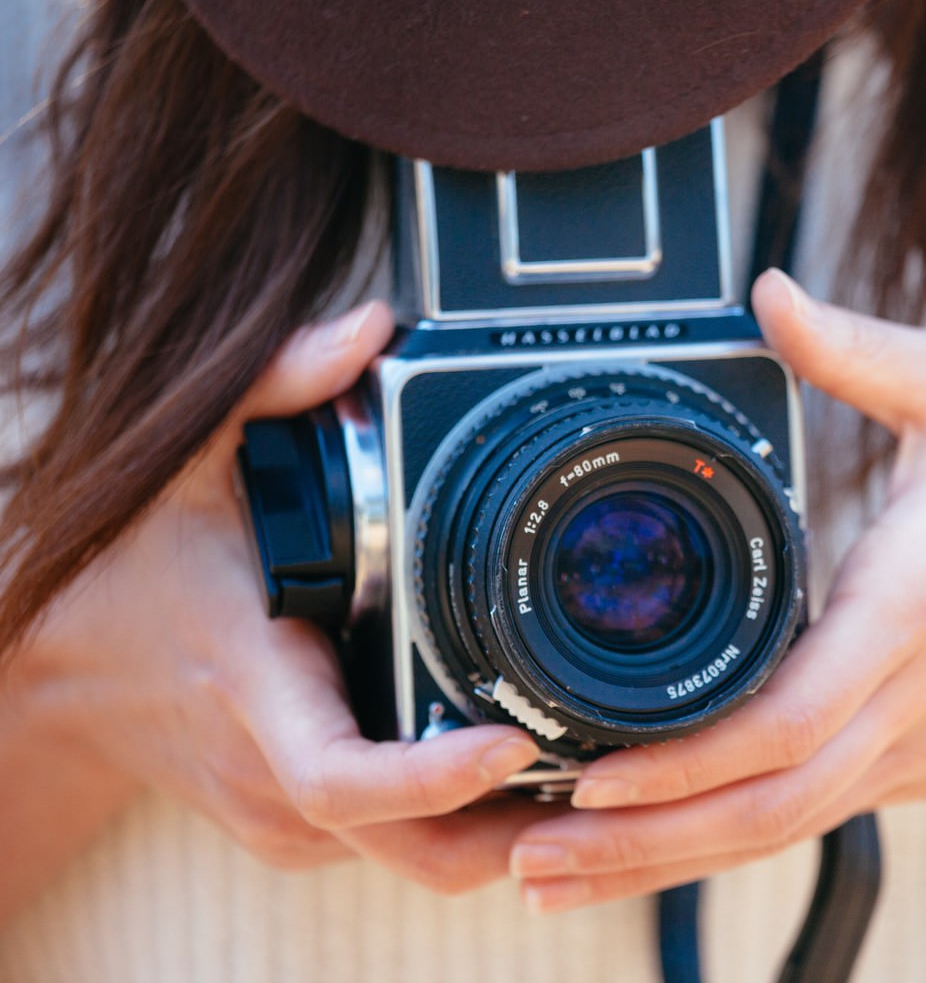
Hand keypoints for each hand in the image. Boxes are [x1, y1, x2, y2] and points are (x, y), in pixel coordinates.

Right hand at [11, 302, 558, 891]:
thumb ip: (280, 383)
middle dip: (516, 831)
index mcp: (254, 685)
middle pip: (412, 849)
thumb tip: (373, 326)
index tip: (518, 739)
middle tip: (610, 773)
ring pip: (412, 860)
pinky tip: (510, 772)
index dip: (437, 777)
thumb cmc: (134, 566)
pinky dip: (456, 824)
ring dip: (501, 832)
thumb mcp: (191, 453)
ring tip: (587, 770)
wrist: (55, 669)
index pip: (343, 777)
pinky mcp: (291, 832)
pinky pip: (389, 847)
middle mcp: (269, 771)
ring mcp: (279, 817)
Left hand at [508, 269, 925, 911]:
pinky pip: (813, 814)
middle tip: (527, 862)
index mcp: (919, 597)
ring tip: (551, 877)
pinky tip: (644, 845)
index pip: (799, 712)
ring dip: (668, 861)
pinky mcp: (923, 765)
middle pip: (775, 803)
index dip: (692, 758)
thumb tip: (763, 290)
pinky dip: (724, 837)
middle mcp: (920, 691)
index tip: (590, 773)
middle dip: (648, 843)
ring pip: (787, 828)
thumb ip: (858, 349)